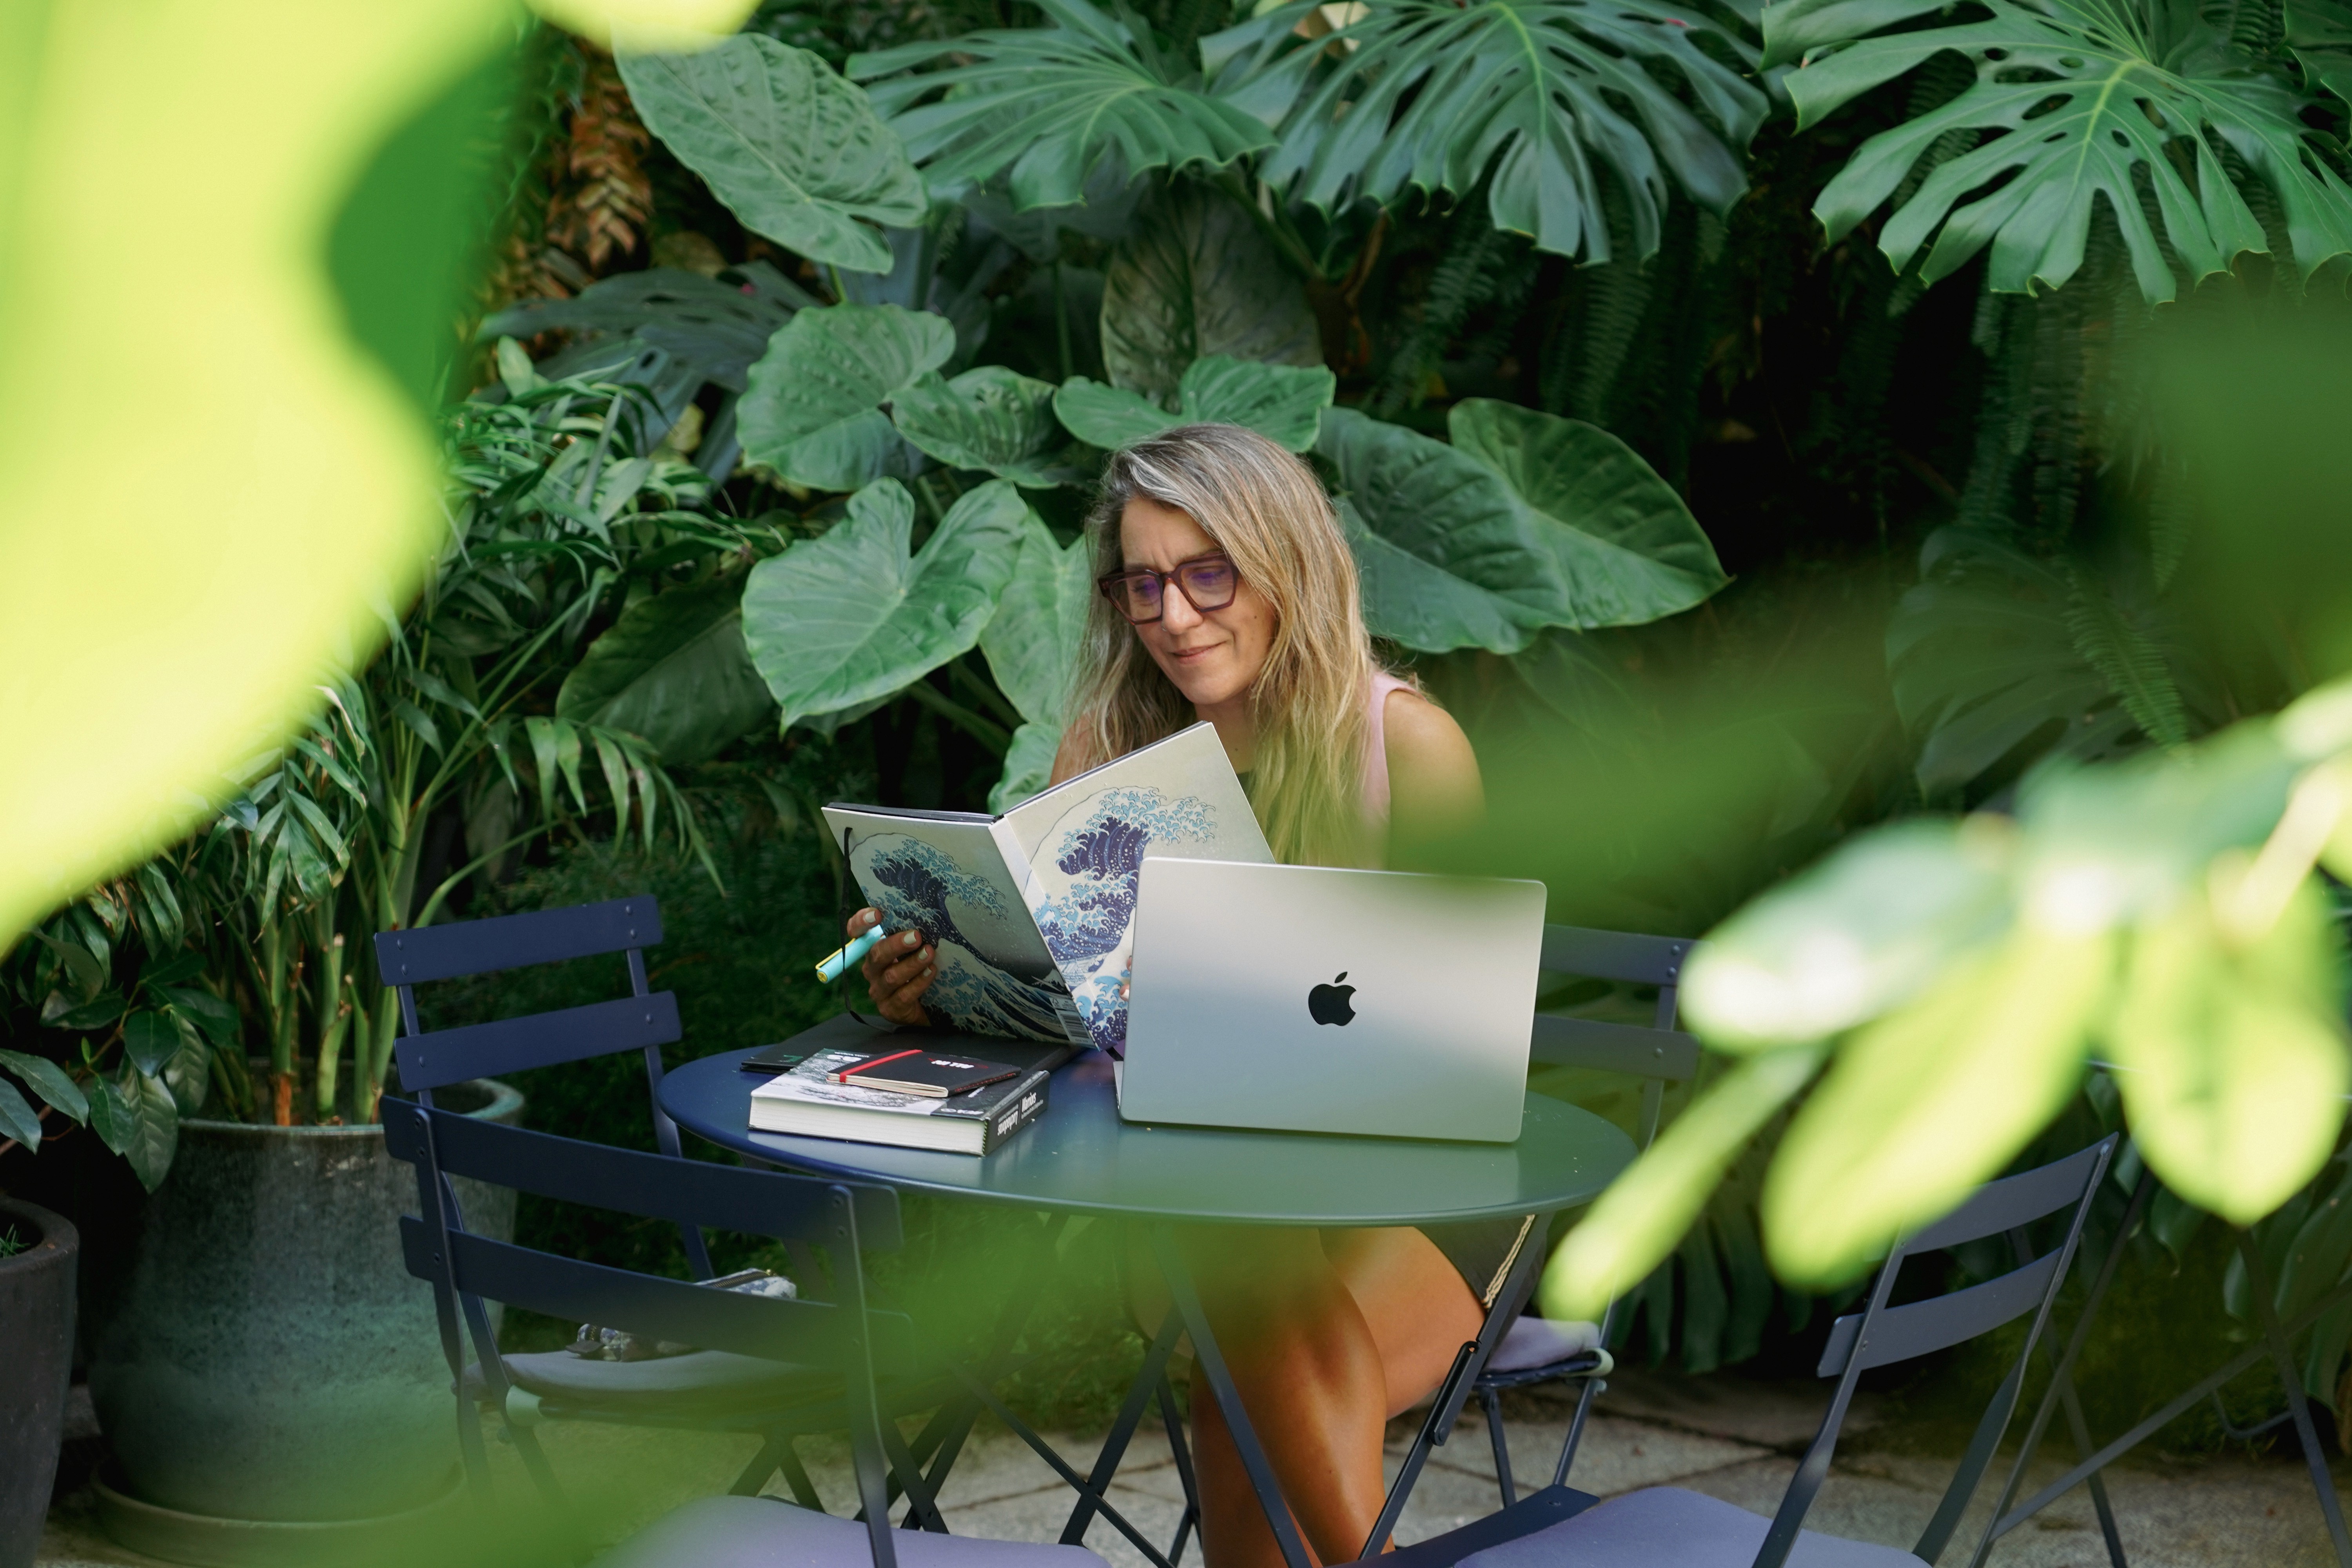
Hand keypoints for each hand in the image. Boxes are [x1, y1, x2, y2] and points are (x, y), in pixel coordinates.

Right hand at [848, 907, 933, 1025]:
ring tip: (929, 953)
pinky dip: (918, 983)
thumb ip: (909, 935)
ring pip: (891, 976)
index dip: (861, 922)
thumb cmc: (916, 970)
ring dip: (911, 964)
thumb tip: (923, 915)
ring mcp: (879, 991)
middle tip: (916, 936)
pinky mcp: (890, 1009)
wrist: (925, 1007)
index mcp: (872, 949)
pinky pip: (903, 996)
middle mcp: (871, 969)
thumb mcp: (911, 950)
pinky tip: (931, 972)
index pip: (857, 933)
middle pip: (876, 955)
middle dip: (896, 944)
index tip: (877, 914)